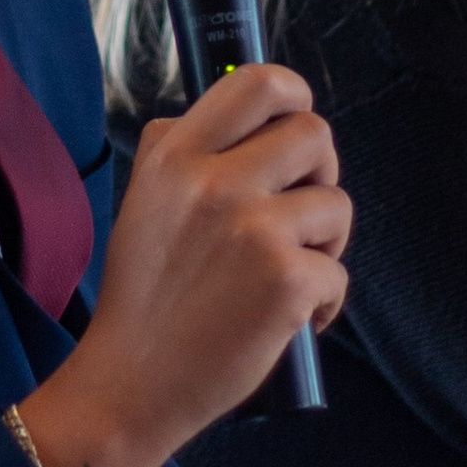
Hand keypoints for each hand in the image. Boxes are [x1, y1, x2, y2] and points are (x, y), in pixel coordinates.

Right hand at [17, 66, 349, 466]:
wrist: (129, 383)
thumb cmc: (142, 299)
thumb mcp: (142, 203)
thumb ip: (184, 154)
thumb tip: (242, 117)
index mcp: (174, 157)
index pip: (259, 83)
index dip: (294, 96)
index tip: (294, 124)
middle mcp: (213, 182)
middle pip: (314, 133)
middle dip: (321, 171)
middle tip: (299, 212)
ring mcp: (253, 229)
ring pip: (336, 205)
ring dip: (325, 242)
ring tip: (287, 275)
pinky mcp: (286, 280)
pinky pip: (337, 273)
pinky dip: (323, 302)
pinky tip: (289, 321)